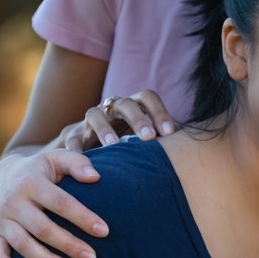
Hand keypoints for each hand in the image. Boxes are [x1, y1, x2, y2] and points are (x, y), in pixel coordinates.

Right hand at [0, 150, 107, 257]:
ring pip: (23, 245)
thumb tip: (96, 177)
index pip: (60, 203)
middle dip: (69, 245)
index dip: (82, 217)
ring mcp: (1, 221)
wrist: (1, 177)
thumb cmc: (40, 169)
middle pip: (43, 228)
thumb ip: (77, 164)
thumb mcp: (56, 158)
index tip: (104, 231)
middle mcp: (14, 203)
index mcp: (32, 183)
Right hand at [61, 90, 175, 150]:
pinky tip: (80, 160)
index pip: (147, 97)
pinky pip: (71, 139)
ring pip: (95, 114)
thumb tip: (188, 149)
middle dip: (138, 119)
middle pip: (125, 104)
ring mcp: (89, 119)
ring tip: (113, 146)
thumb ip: (160, 138)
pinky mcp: (70, 134)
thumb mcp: (140, 136)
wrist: (83, 144)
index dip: (159, 112)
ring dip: (105, 129)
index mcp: (132, 105)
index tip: (170, 133)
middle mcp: (111, 108)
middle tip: (149, 138)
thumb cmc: (122, 139)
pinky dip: (74, 149)